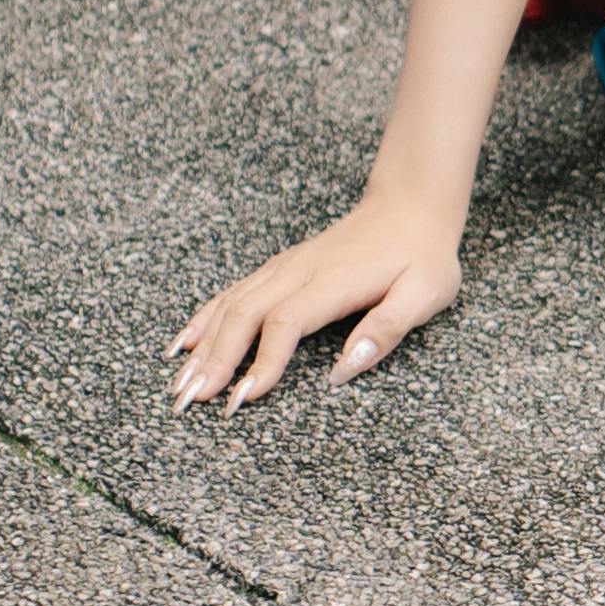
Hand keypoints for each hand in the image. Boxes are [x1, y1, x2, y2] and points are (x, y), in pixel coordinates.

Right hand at [168, 191, 463, 412]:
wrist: (409, 205)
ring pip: (230, 305)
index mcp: (332, 281)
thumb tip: (345, 370)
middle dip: (213, 360)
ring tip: (178, 383)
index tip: (243, 398)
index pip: (285, 322)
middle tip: (189, 400)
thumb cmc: (420, 255)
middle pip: (243, 315)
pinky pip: (231, 294)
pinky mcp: (278, 268)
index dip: (262, 361)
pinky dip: (203, 319)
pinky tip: (182, 344)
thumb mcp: (425, 293)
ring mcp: (283, 267)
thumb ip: (387, 329)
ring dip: (201, 345)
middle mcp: (297, 271)